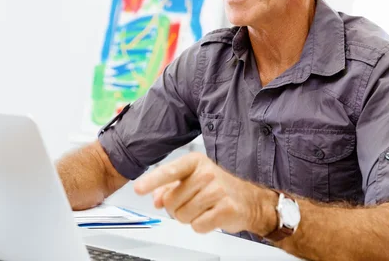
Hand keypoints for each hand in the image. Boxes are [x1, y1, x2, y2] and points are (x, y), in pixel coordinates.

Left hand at [134, 153, 276, 234]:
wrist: (250, 200)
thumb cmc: (217, 188)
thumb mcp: (192, 181)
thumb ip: (169, 188)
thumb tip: (156, 199)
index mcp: (195, 162)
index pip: (169, 171)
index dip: (151, 181)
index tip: (138, 189)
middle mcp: (206, 173)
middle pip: (172, 201)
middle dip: (176, 209)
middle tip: (191, 204)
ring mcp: (218, 190)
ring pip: (183, 215)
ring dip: (188, 218)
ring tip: (202, 210)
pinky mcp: (226, 209)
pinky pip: (198, 226)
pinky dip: (201, 226)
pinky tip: (211, 217)